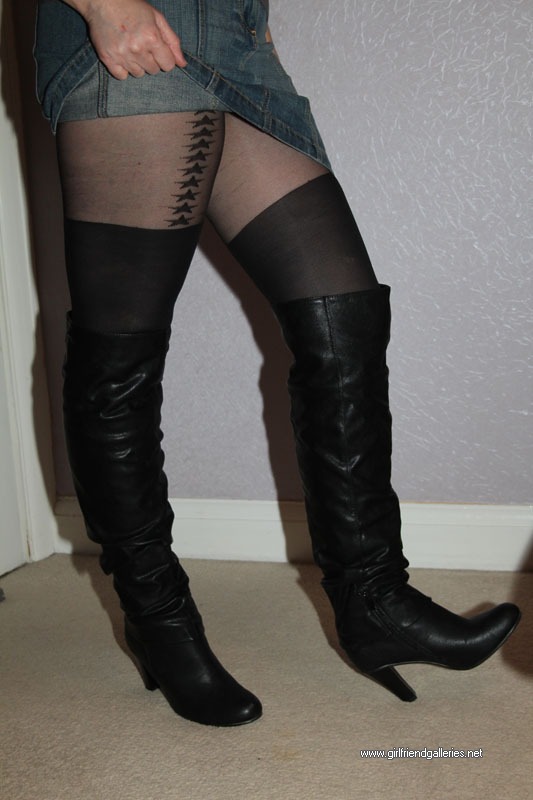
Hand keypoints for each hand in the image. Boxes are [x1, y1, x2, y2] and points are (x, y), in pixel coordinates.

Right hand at [70, 0, 186, 79]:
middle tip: (142, 45)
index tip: (158, 49)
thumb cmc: (132, 7)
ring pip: (138, 74)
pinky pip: (122, 76)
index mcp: (151, 37)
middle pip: (153, 71)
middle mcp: (137, 48)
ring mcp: (121, 55)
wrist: (102, 1)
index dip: (165, 58)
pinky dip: (123, 69)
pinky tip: (122, 55)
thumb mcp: (157, 18)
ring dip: (137, 64)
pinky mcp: (107, 58)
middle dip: (151, 60)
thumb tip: (182, 64)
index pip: (168, 65)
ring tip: (131, 48)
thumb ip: (172, 41)